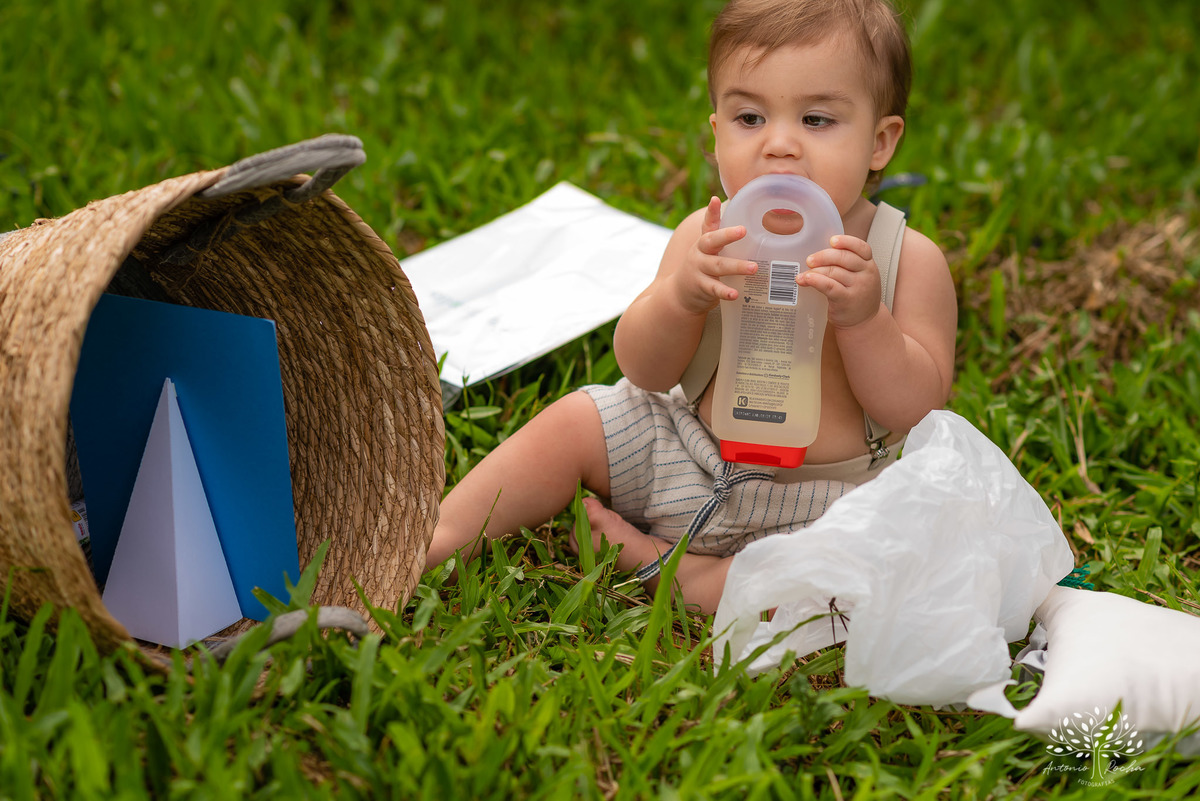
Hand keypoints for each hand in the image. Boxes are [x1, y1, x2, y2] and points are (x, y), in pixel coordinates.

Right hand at [668, 196, 758, 314]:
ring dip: (736, 266)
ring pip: (718, 266)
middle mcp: (700, 253)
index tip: (715, 200)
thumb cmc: (702, 267)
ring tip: (754, 268)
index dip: (711, 212)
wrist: (680, 294)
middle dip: (727, 235)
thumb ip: (722, 237)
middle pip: (712, 241)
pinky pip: (714, 289)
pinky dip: (725, 291)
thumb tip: (746, 220)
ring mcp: (699, 270)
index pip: (708, 224)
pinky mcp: (701, 287)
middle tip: (743, 230)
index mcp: (705, 242)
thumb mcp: (708, 251)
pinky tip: (735, 294)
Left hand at [798, 235, 881, 328]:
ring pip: (834, 272)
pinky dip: (816, 281)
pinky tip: (806, 279)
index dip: (846, 241)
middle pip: (844, 257)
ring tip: (803, 274)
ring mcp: (858, 287)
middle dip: (823, 256)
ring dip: (815, 271)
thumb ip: (847, 264)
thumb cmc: (857, 296)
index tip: (832, 240)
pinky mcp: (846, 300)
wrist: (864, 322)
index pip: (861, 247)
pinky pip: (829, 286)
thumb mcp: (860, 276)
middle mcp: (866, 274)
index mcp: (869, 264)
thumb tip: (819, 254)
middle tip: (810, 260)